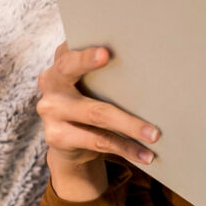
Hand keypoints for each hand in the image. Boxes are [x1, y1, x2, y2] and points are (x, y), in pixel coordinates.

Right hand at [36, 42, 159, 199]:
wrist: (69, 141)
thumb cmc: (93, 98)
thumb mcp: (94, 81)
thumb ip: (108, 70)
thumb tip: (152, 63)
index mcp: (62, 61)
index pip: (71, 50)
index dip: (85, 51)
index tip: (105, 52)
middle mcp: (51, 82)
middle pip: (71, 71)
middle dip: (91, 65)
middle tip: (112, 62)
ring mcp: (51, 111)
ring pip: (96, 114)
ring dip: (130, 125)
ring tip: (154, 134)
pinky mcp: (57, 137)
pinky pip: (98, 141)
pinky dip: (126, 148)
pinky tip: (145, 155)